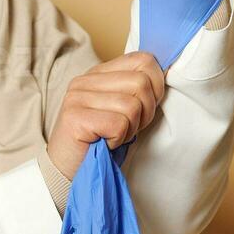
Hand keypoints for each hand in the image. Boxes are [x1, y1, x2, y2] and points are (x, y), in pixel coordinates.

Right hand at [46, 52, 164, 179]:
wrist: (67, 173)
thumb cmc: (99, 144)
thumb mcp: (121, 111)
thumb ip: (136, 90)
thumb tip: (166, 74)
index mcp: (98, 73)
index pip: (143, 60)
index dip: (157, 85)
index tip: (146, 108)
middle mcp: (85, 80)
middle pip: (142, 82)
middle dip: (146, 112)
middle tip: (128, 129)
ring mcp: (78, 97)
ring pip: (132, 105)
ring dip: (130, 129)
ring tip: (113, 137)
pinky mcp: (75, 117)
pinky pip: (119, 124)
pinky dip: (118, 139)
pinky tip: (104, 143)